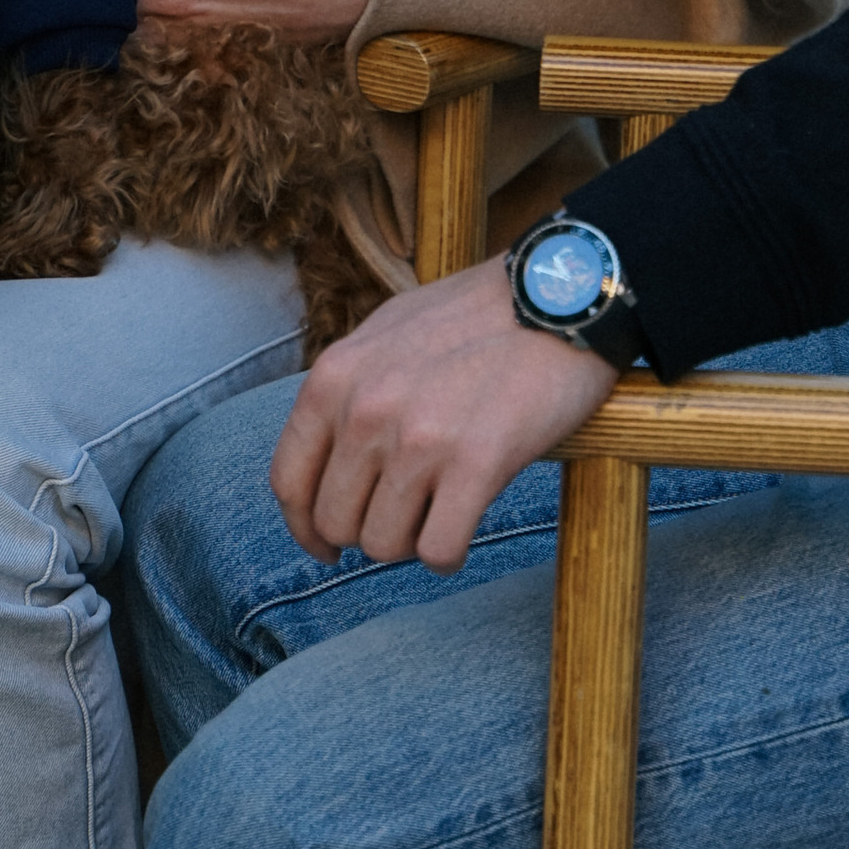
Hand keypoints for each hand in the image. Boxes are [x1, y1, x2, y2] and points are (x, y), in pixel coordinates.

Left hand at [273, 262, 615, 570]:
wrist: (559, 294)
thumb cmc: (479, 313)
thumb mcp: (388, 331)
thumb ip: (349, 387)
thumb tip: (325, 453)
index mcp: (335, 376)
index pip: (289, 483)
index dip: (305, 528)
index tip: (328, 548)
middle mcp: (367, 409)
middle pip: (337, 523)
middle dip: (370, 530)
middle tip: (409, 514)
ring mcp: (420, 437)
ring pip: (385, 545)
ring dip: (412, 542)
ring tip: (441, 511)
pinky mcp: (477, 462)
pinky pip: (439, 550)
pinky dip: (449, 554)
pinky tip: (465, 529)